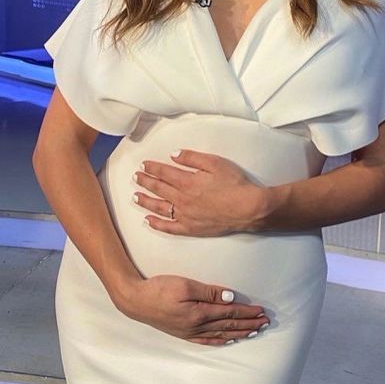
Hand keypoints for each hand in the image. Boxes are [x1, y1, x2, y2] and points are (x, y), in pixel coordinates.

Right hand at [117, 275, 270, 345]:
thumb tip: (230, 297)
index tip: (261, 311)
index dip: (247, 311)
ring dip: (239, 333)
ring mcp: (190, 332)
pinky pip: (207, 341)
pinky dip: (221, 341)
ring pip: (221, 334)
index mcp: (200, 313)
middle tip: (264, 323)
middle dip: (249, 324)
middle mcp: (197, 326)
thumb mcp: (184, 284)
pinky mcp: (184, 333)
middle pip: (229, 325)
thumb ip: (209, 291)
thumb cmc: (158, 289)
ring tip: (254, 332)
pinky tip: (229, 340)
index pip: (230, 312)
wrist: (135, 301)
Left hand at [133, 149, 268, 235]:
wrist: (248, 208)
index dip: (152, 168)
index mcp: (187, 181)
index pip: (164, 173)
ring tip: (136, 197)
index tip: (144, 165)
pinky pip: (169, 227)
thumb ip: (192, 158)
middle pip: (159, 189)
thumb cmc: (235, 184)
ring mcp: (186, 215)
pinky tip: (148, 221)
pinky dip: (157, 224)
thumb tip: (174, 155)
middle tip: (135, 178)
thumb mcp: (215, 163)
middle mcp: (182, 199)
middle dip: (145, 182)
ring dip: (146, 201)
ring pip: (159, 208)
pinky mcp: (192, 228)